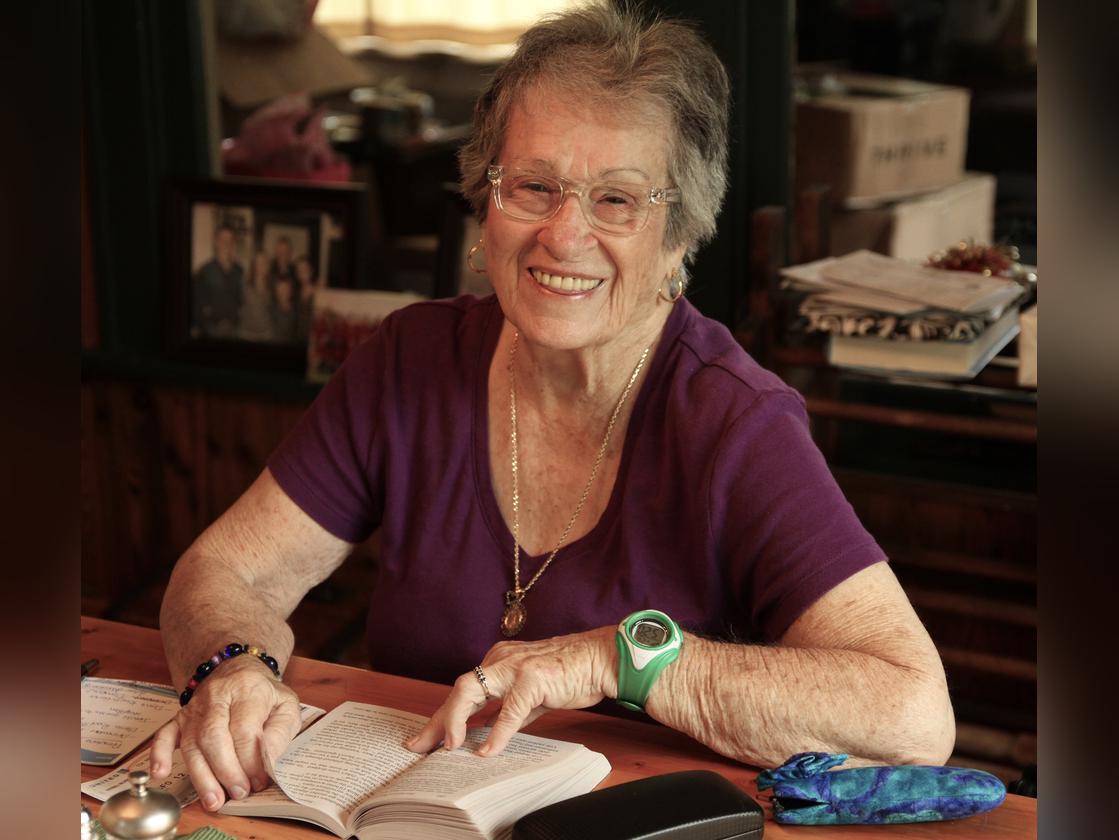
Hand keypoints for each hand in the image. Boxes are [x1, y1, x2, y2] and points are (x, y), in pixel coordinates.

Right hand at [149, 656, 301, 810]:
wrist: (238, 670)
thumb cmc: (264, 694)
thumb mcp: (287, 706)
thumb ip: (280, 733)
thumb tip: (268, 762)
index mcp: (247, 690)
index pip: (244, 729)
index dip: (250, 760)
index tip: (258, 781)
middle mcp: (217, 696)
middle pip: (214, 737)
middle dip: (226, 771)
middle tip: (239, 793)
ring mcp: (195, 708)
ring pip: (192, 743)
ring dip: (202, 776)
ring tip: (214, 800)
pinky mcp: (179, 717)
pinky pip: (164, 735)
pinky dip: (160, 754)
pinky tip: (160, 773)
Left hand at [407, 627, 617, 756]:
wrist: (599, 660)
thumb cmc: (570, 675)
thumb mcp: (531, 694)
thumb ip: (507, 710)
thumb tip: (485, 734)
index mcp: (499, 661)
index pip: (463, 691)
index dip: (442, 716)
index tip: (426, 738)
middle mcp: (500, 659)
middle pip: (458, 690)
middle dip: (436, 721)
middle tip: (418, 746)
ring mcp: (514, 667)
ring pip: (471, 691)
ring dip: (454, 722)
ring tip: (448, 747)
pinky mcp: (532, 679)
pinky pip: (507, 711)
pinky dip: (496, 734)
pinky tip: (487, 751)